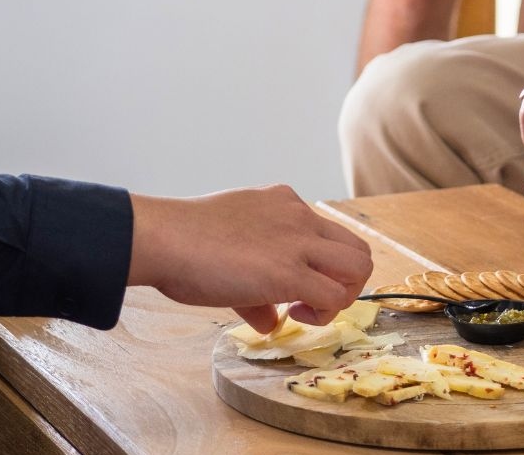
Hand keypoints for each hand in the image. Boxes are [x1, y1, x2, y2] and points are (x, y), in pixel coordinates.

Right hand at [128, 184, 372, 331]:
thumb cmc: (183, 242)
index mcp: (285, 203)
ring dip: (343, 295)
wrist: (164, 237)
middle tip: (313, 300)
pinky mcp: (290, 271)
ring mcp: (299, 241)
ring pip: (359, 267)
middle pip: (357, 248)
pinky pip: (333, 295)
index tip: (294, 284)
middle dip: (345, 281)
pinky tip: (294, 315)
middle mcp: (300, 216)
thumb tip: (269, 321)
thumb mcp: (230, 246)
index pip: (327, 233)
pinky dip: (323, 313)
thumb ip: (257, 282)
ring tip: (307, 309)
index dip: (320, 265)